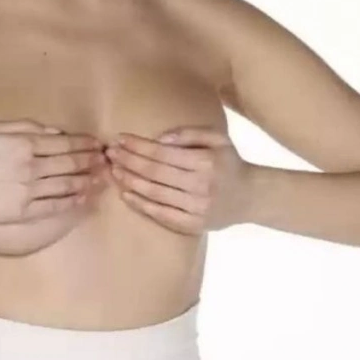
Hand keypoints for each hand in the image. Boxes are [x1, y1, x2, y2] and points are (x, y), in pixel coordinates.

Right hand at [0, 119, 106, 225]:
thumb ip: (25, 126)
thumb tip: (54, 131)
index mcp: (24, 142)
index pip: (64, 142)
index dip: (84, 143)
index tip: (97, 144)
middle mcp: (31, 165)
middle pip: (70, 162)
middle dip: (91, 161)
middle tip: (106, 160)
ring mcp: (28, 189)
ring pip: (66, 184)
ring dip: (87, 181)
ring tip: (101, 179)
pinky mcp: (24, 210)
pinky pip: (54, 205)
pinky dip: (71, 201)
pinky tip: (82, 198)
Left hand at [104, 126, 252, 234]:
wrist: (250, 197)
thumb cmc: (229, 164)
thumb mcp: (217, 139)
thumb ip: (190, 134)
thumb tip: (160, 139)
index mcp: (205, 161)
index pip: (163, 153)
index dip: (138, 146)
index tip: (120, 139)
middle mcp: (199, 185)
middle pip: (154, 173)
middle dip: (129, 161)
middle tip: (109, 154)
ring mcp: (195, 208)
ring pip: (154, 194)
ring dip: (130, 182)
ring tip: (114, 171)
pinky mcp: (191, 225)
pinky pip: (161, 214)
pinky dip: (141, 205)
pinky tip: (126, 194)